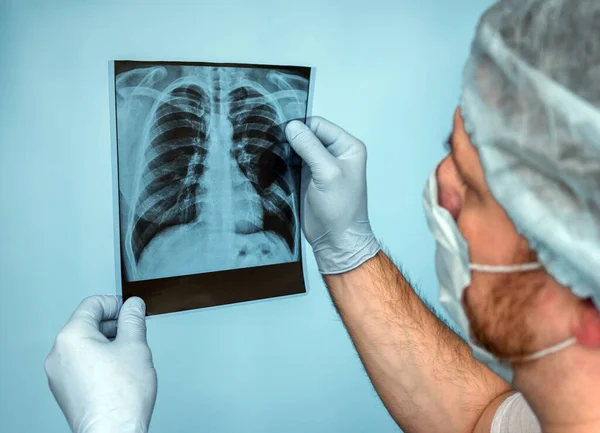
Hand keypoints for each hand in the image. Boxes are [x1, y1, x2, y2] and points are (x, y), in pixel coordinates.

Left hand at [44, 295, 156, 432]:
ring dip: (108, 344)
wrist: (113, 432)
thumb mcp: (135, 345)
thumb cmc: (121, 396)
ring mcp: (59, 374)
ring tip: (128, 357)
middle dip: (113, 325)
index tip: (131, 310)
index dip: (116, 303)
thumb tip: (133, 305)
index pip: (92, 304)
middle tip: (134, 333)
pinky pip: (82, 364)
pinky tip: (118, 373)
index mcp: (71, 337)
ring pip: (85, 345)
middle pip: (88, 324)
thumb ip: (133, 319)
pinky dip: (100, 361)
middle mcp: (58, 354)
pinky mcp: (65, 389)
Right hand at [285, 116, 379, 273]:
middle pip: (307, 134)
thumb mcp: (327, 174)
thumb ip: (310, 148)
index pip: (320, 125)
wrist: (336, 240)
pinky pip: (292, 163)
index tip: (285, 134)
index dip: (302, 127)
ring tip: (275, 157)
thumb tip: (293, 127)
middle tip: (277, 146)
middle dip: (292, 139)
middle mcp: (335, 154)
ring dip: (286, 152)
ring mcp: (320, 167)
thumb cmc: (342, 211)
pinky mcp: (307, 179)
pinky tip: (275, 167)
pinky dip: (283, 163)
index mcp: (347, 147)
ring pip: (297, 149)